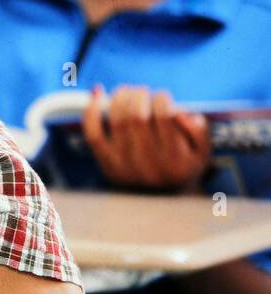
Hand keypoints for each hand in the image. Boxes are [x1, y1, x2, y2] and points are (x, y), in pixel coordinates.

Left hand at [82, 85, 210, 190]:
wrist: (161, 203)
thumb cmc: (183, 166)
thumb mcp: (202, 152)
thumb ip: (199, 130)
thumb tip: (179, 112)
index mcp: (176, 160)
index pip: (164, 117)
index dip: (161, 98)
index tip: (162, 96)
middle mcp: (149, 165)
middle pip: (136, 116)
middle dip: (139, 95)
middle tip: (143, 91)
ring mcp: (125, 166)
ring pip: (116, 121)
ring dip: (120, 98)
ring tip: (127, 90)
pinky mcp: (107, 165)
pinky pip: (93, 135)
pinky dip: (92, 112)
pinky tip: (98, 94)